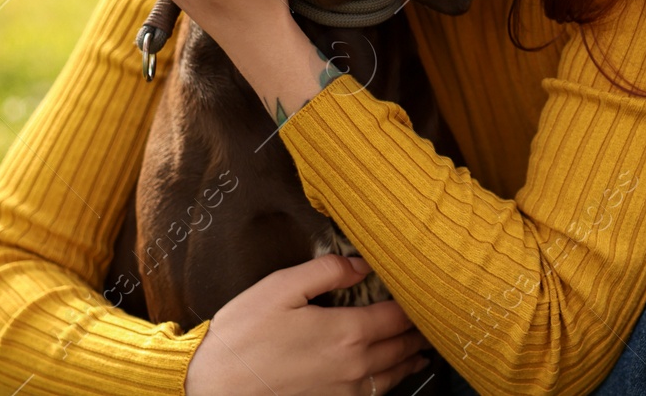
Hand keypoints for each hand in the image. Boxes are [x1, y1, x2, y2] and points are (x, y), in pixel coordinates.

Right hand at [184, 254, 431, 395]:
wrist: (213, 389)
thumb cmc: (241, 338)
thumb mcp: (281, 288)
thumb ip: (327, 271)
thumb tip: (362, 263)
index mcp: (346, 333)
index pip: (398, 316)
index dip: (415, 302)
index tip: (424, 290)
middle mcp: (354, 366)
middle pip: (402, 347)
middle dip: (419, 331)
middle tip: (432, 317)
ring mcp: (344, 391)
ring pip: (393, 376)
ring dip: (410, 359)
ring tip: (421, 348)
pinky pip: (373, 395)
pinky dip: (389, 382)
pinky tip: (389, 375)